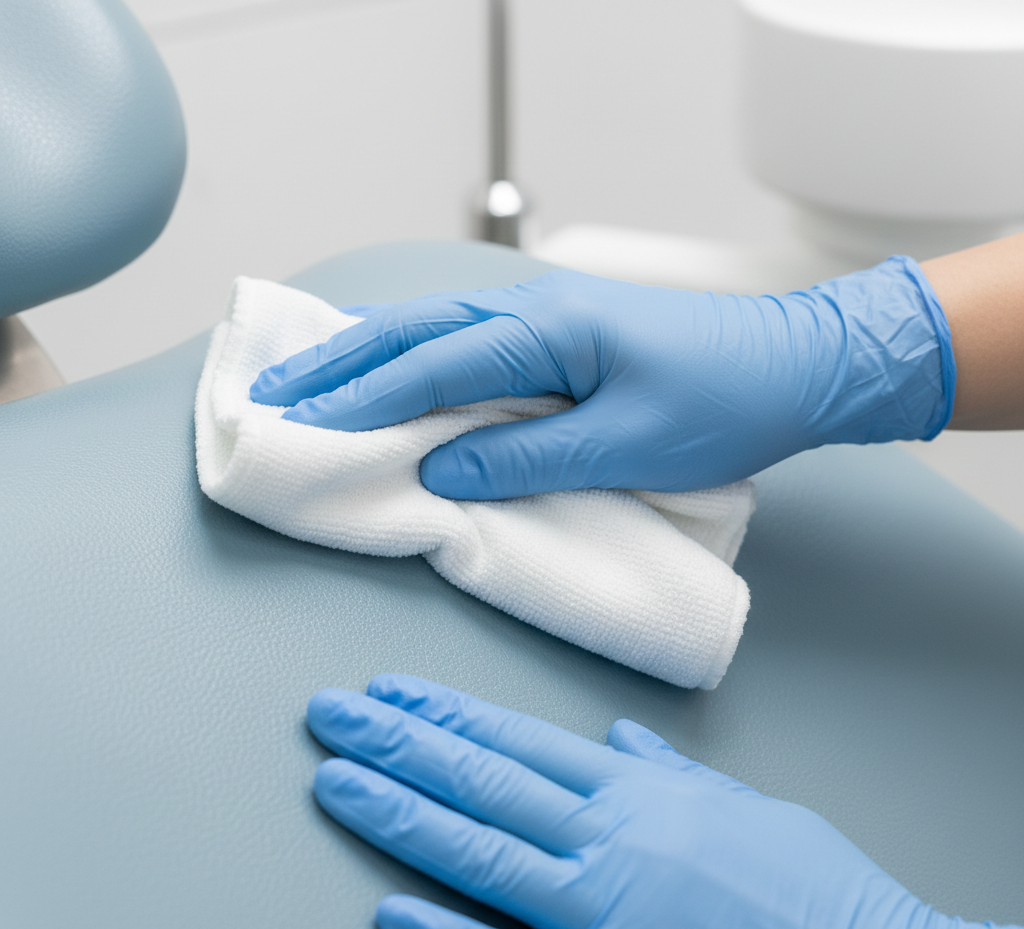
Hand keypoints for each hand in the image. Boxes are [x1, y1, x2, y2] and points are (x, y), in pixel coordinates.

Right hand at [252, 259, 953, 499]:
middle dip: (341, 363)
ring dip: (370, 353)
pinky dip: (419, 357)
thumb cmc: (728, 403)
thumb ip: (529, 457)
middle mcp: (538, 311)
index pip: (433, 365)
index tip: (301, 423)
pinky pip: (471, 343)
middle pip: (418, 333)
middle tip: (273, 389)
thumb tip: (442, 468)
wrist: (798, 365)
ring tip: (309, 375)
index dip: (363, 397)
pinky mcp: (563, 337)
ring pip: (438, 330)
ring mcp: (549, 318)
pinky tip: (393, 368)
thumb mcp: (629, 445)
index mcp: (551, 331)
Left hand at [307, 675, 1018, 928]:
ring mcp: (610, 914)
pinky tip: (393, 911)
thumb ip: (669, 770)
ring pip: (485, 853)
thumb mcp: (742, 807)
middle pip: (486, 780)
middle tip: (335, 717)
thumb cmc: (817, 890)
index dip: (449, 712)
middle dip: (402, 743)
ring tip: (338, 783)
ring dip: (403, 815)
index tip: (394, 692)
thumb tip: (621, 737)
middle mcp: (615, 839)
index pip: (521, 738)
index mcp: (642, 791)